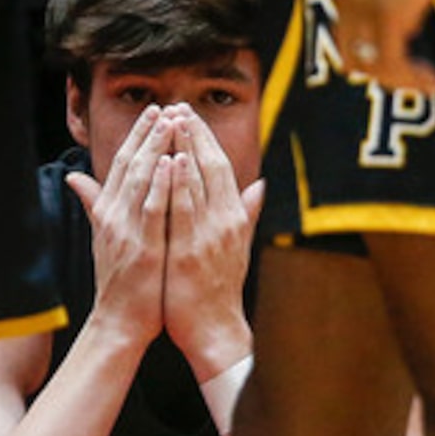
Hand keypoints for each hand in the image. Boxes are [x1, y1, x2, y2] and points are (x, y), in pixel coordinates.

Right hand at [64, 103, 173, 343]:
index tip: (154, 112)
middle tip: (164, 106)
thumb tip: (73, 178)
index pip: (120, 165)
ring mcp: (127, 232)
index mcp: (107, 213)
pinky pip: (153, 211)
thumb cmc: (118, 282)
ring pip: (140, 181)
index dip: (136, 136)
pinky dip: (161, 185)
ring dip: (155, 149)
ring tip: (171, 122)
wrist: (119, 322)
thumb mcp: (102, 237)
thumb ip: (93, 204)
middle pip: (129, 165)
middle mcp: (114, 217)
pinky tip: (171, 163)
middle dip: (147, 134)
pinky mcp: (143, 249)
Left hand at [161, 108, 261, 373]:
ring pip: (198, 182)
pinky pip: (184, 211)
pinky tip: (173, 159)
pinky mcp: (190, 251)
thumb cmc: (219, 289)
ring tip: (173, 119)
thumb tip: (261, 186)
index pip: (221, 168)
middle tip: (178, 105)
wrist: (214, 330)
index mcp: (234, 218)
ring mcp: (209, 236)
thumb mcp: (238, 247)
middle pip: (211, 167)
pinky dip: (180, 183)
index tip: (190, 115)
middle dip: (194, 134)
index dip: (205, 139)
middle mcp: (225, 222)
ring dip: (185, 148)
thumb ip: (247, 213)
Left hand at [326, 0, 434, 97]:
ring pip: (369, 64)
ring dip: (401, 81)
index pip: (348, 28)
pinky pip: (392, 61)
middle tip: (415, 76)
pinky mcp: (389, 11)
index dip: (375, 46)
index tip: (409, 49)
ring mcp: (364, 4)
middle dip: (383, 71)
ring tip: (431, 84)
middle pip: (351, 54)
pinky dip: (412, 79)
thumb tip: (410, 17)